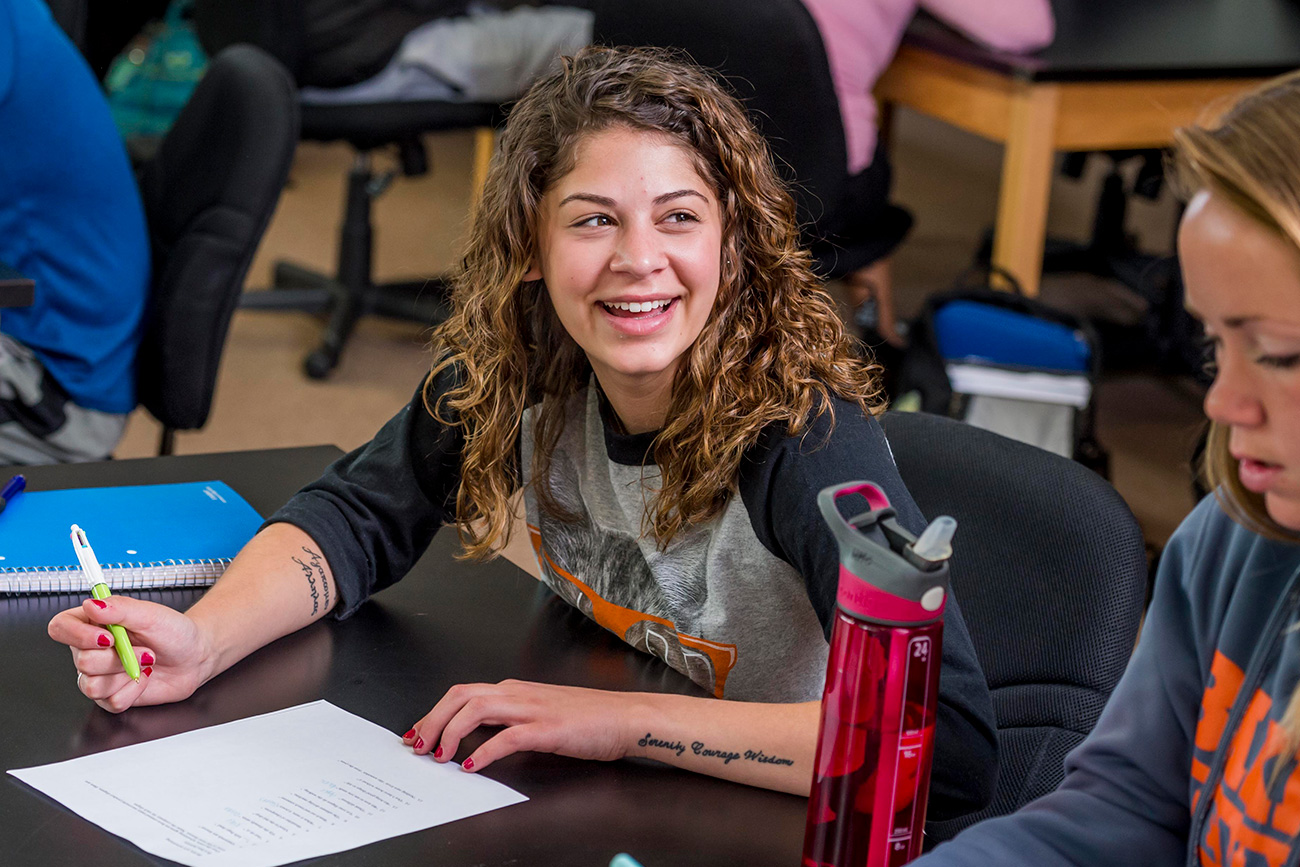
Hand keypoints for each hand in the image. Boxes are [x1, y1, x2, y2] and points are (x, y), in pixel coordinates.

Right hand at [47, 596, 212, 712]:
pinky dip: (134, 691)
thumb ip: (121, 608)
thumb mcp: (151, 614)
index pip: (60, 628)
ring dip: (127, 673)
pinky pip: (111, 702)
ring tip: (146, 661)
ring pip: (92, 686)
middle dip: (118, 657)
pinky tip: (145, 678)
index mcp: (93, 624)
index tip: (108, 636)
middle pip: (82, 661)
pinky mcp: (111, 696)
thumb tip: (91, 604)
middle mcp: (90, 650)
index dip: (77, 635)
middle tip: (144, 649)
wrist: (195, 656)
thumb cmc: (174, 632)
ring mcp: (99, 675)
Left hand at [402, 680, 637, 772]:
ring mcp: (532, 709)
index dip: (434, 712)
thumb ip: (509, 719)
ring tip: (439, 755)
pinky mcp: (546, 728)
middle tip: (417, 746)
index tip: (418, 733)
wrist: (625, 718)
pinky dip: (484, 751)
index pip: (462, 693)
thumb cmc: (588, 719)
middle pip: (460, 696)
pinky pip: (506, 737)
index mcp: (514, 690)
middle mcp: (518, 693)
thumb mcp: (540, 712)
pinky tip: (473, 766)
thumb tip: (476, 736)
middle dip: (432, 720)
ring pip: (476, 709)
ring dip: (450, 733)